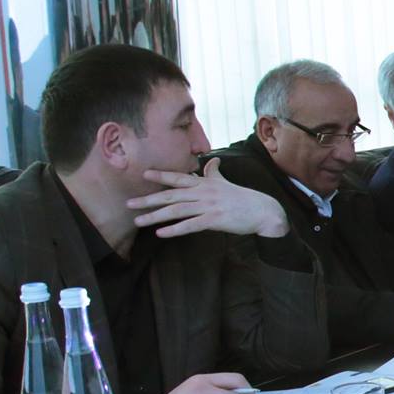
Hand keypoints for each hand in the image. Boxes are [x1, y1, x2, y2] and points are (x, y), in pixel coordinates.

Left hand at [129, 159, 286, 238]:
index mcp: (205, 183)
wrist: (264, 211)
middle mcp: (204, 193)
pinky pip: (191, 225)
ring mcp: (209, 206)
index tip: (143, 174)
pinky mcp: (215, 220)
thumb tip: (212, 160)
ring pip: (177, 211)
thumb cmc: (244, 198)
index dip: (161, 175)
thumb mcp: (227, 182)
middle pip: (171, 195)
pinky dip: (175, 229)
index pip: (179, 177)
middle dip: (148, 199)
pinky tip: (161, 233)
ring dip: (155, 216)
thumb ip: (214, 172)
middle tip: (129, 203)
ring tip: (138, 221)